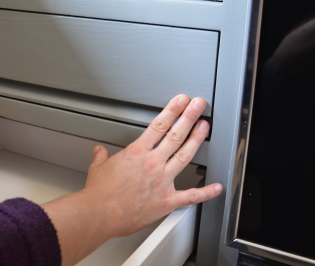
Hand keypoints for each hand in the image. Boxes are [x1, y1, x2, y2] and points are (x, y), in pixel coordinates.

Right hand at [41, 95, 221, 265]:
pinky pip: (191, 196)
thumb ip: (101, 157)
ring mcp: (162, 181)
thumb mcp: (98, 169)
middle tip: (198, 106)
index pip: (158, 125)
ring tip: (204, 128)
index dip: (172, 110)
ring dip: (196, 140)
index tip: (180, 102)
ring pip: (184, 156)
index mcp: (136, 153)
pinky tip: (216, 187)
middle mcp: (152, 163)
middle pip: (175, 135)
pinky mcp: (167, 201)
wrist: (100, 213)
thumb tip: (99, 152)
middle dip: (189, 117)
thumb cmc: (99, 193)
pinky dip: (206, 192)